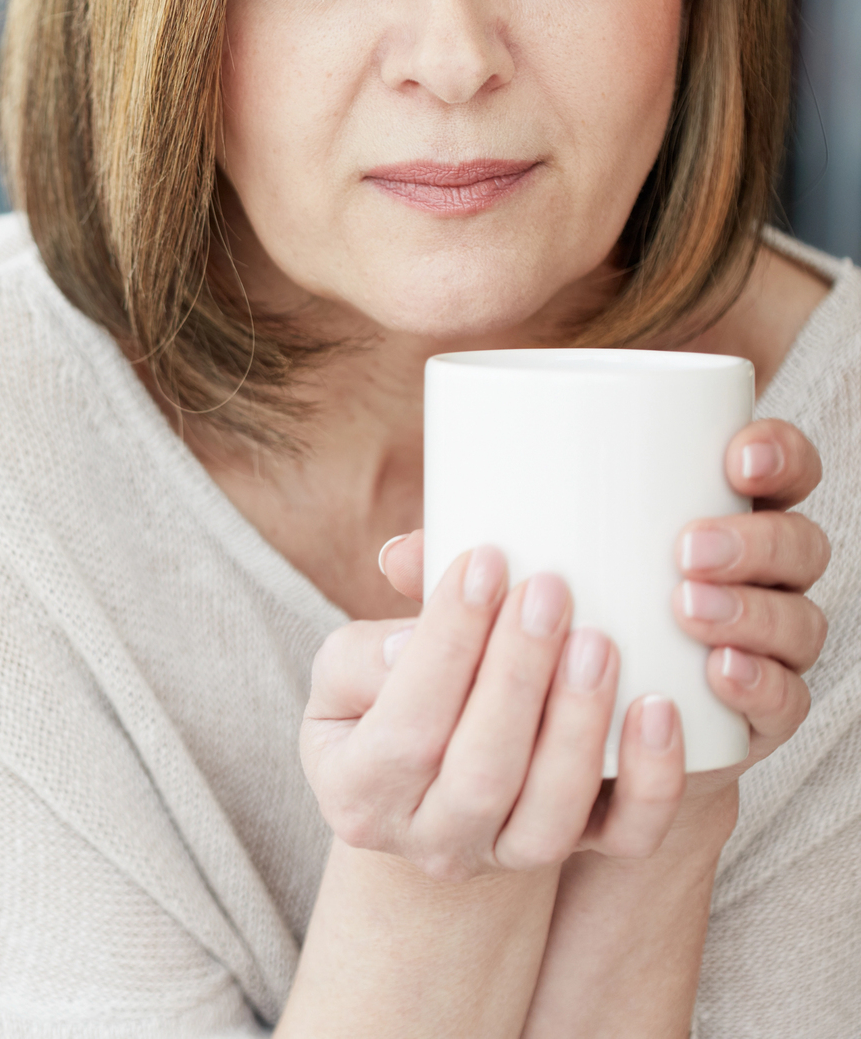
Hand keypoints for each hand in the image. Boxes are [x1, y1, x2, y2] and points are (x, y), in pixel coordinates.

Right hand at [302, 546, 684, 882]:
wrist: (431, 783)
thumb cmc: (383, 705)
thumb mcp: (345, 677)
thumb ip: (365, 653)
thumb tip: (415, 642)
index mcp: (357, 794)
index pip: (407, 725)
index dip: (447, 644)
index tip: (483, 561)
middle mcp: (430, 844)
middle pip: (481, 774)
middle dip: (519, 675)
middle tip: (548, 590)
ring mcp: (506, 857)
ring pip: (552, 817)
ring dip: (579, 723)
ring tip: (598, 640)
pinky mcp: (579, 855)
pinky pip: (628, 838)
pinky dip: (652, 780)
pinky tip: (659, 709)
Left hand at [372, 418, 828, 832]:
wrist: (573, 743)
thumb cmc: (539, 630)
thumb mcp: (502, 590)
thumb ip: (462, 571)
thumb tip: (399, 556)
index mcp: (711, 516)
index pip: (774, 469)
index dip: (776, 453)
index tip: (732, 452)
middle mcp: (756, 579)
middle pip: (796, 544)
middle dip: (755, 539)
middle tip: (689, 548)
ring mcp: (765, 648)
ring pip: (797, 620)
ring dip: (752, 612)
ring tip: (688, 608)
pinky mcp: (756, 718)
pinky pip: (785, 703)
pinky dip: (760, 686)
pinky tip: (720, 673)